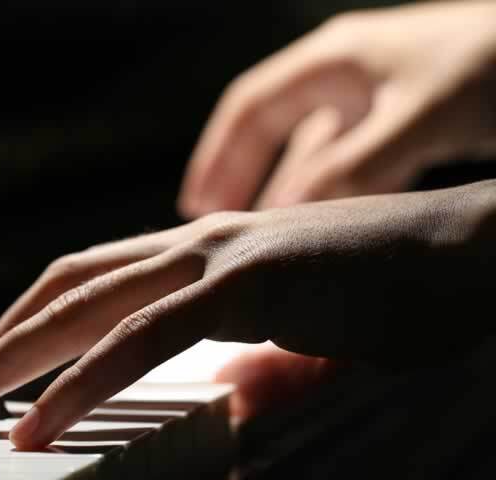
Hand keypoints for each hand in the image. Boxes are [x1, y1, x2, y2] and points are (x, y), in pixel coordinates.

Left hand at [0, 181, 495, 448]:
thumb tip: (225, 395)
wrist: (473, 253)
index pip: (88, 285)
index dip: (29, 326)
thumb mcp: (303, 335)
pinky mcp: (248, 283)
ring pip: (85, 307)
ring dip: (12, 360)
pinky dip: (85, 382)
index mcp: (201, 256)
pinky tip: (43, 424)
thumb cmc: (395, 290)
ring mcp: (218, 257)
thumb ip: (253, 360)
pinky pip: (144, 338)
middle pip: (63, 291)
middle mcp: (195, 245)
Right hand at [178, 1, 495, 217]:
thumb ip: (354, 166)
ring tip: (257, 235)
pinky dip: (328, 197)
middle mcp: (346, 76)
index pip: (251, 108)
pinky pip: (349, 165)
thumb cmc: (493, 66)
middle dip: (240, 176)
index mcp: (334, 61)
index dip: (218, 156)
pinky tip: (320, 228)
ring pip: (309, 153)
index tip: (196, 203)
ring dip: (282, 191)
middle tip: (212, 225)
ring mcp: (375, 100)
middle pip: (271, 130)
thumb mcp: (419, 116)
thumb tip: (290, 216)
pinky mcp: (405, 123)